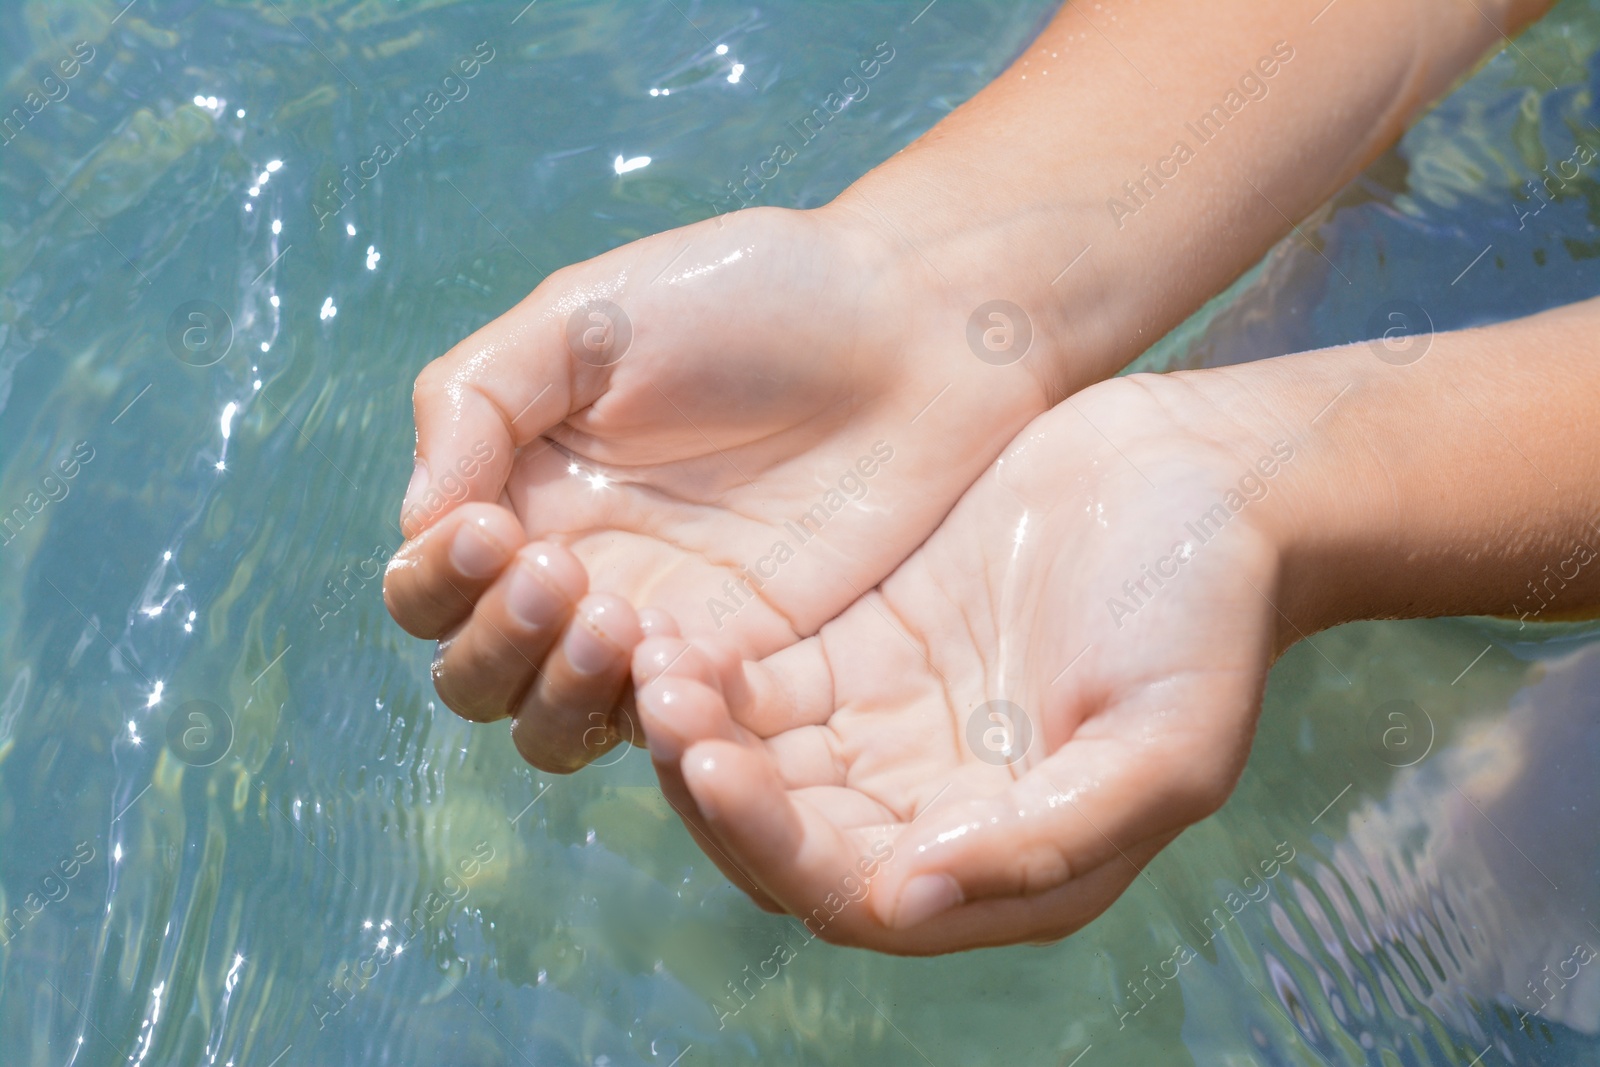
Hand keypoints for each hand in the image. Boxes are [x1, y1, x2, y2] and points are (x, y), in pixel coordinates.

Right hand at [384, 204, 1055, 771]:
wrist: (912, 327)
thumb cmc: (747, 297)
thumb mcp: (584, 317)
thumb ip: (475, 404)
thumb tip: (414, 523)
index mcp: (521, 491)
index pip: (427, 585)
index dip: (436, 579)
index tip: (493, 527)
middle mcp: (578, 572)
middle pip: (475, 676)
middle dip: (494, 641)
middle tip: (562, 572)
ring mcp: (662, 627)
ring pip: (556, 726)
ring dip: (557, 692)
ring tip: (617, 620)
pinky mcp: (749, 665)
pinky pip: (672, 730)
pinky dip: (655, 713)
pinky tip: (686, 657)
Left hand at [631, 373, 1293, 951]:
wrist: (1207, 480)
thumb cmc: (1208, 616)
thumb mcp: (1163, 745)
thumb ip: (1045, 837)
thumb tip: (909, 900)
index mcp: (1003, 858)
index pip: (853, 892)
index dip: (774, 846)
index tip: (716, 767)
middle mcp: (932, 811)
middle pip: (784, 834)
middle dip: (714, 785)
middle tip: (665, 704)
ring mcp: (892, 728)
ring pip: (761, 759)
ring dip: (698, 729)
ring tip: (654, 663)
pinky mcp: (867, 650)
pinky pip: (767, 682)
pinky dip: (716, 671)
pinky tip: (674, 631)